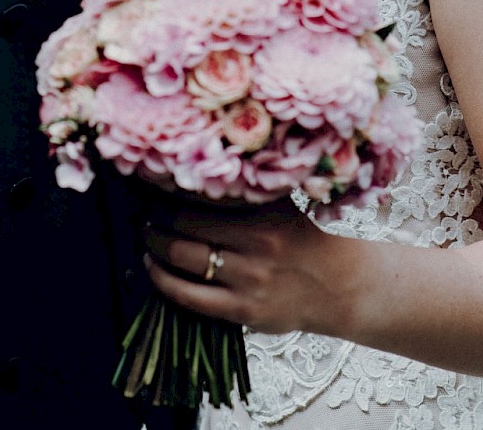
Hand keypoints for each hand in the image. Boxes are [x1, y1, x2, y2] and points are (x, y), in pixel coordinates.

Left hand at [144, 198, 357, 336]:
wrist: (339, 286)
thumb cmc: (304, 238)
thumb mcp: (281, 205)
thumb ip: (245, 193)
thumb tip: (196, 171)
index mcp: (262, 214)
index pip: (200, 199)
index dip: (167, 194)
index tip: (151, 187)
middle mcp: (254, 246)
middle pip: (184, 229)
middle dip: (155, 220)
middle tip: (143, 213)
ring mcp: (247, 281)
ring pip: (183, 261)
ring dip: (154, 248)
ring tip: (147, 238)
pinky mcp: (243, 311)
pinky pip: (191, 298)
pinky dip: (164, 282)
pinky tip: (154, 269)